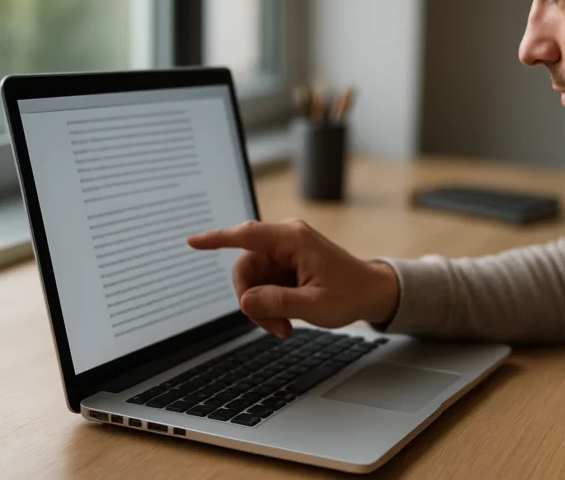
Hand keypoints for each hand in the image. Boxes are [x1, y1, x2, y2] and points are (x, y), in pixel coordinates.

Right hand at [187, 219, 399, 337]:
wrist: (372, 292)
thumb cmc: (351, 293)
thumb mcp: (315, 305)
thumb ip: (277, 302)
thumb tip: (245, 300)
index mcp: (293, 239)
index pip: (247, 235)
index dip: (217, 239)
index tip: (192, 242)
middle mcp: (285, 240)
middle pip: (245, 267)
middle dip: (252, 301)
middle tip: (274, 328)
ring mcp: (284, 253)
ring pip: (251, 280)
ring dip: (261, 307)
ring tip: (284, 328)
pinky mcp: (284, 266)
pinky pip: (262, 285)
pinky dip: (269, 306)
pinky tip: (285, 321)